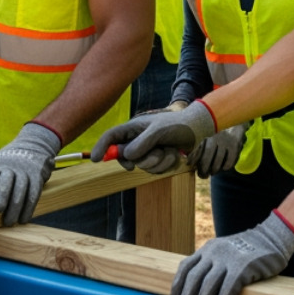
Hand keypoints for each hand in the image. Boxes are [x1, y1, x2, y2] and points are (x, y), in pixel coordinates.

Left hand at [0, 122, 59, 225]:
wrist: (33, 146)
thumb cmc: (7, 161)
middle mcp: (11, 168)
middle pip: (5, 184)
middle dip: (0, 198)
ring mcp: (25, 173)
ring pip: (20, 192)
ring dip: (14, 209)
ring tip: (8, 222)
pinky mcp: (37, 179)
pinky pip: (33, 195)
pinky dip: (28, 209)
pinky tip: (22, 219)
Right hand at [92, 100, 214, 172]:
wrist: (197, 129)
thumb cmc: (177, 124)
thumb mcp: (158, 131)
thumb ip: (141, 143)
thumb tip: (127, 156)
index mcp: (133, 128)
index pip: (111, 137)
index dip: (102, 147)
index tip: (96, 159)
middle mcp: (137, 140)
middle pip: (128, 158)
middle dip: (145, 158)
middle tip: (159, 151)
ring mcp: (147, 151)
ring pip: (143, 166)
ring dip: (159, 161)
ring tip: (170, 150)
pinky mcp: (157, 159)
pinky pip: (155, 170)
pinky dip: (166, 164)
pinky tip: (174, 154)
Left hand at [171, 212, 293, 294]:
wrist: (272, 238)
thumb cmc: (246, 251)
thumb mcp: (222, 251)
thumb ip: (210, 265)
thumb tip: (196, 292)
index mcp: (207, 249)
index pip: (185, 268)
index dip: (177, 287)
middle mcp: (214, 252)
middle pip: (194, 279)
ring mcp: (229, 259)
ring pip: (208, 285)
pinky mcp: (244, 267)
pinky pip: (228, 288)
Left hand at [187, 123, 245, 178]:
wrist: (234, 131)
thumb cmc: (217, 143)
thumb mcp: (206, 145)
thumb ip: (197, 154)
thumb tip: (188, 163)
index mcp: (207, 140)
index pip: (198, 152)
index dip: (195, 161)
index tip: (193, 168)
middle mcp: (215, 139)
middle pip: (207, 157)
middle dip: (204, 168)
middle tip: (204, 175)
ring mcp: (225, 142)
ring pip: (218, 160)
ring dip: (214, 169)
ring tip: (213, 172)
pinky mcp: (235, 146)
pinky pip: (229, 162)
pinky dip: (226, 167)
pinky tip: (224, 168)